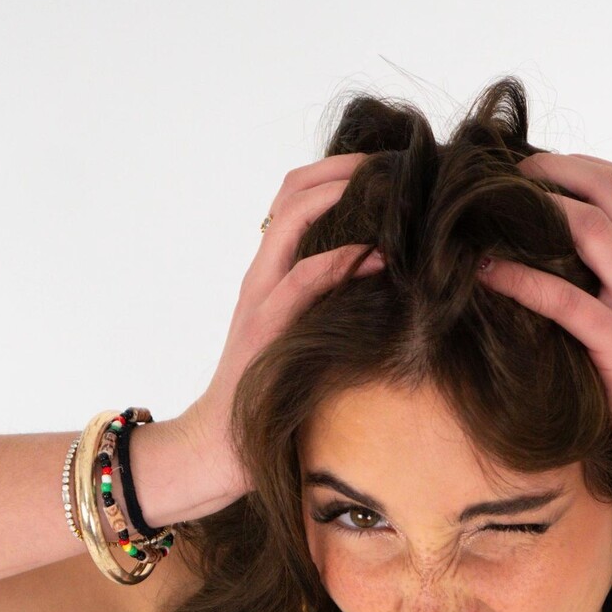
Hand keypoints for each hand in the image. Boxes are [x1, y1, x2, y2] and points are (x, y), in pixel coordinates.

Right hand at [177, 152, 383, 483]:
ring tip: (387, 188)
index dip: (337, 171)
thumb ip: (328, 306)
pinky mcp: (266, 330)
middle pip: (291, 192)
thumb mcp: (302, 339)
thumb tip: (386, 281)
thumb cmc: (269, 397)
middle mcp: (260, 276)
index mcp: (269, 273)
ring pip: (291, 221)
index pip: (295, 198)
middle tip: (393, 162)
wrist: (218, 448)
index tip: (385, 166)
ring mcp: (259, 299)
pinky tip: (375, 255)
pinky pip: (301, 282)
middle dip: (343, 168)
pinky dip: (338, 261)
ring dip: (340, 196)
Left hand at [477, 151, 611, 501]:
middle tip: (501, 176)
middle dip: (548, 170)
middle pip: (606, 188)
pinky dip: (521, 280)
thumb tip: (557, 273)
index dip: (573, 165)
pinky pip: (567, 300)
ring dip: (535, 210)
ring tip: (488, 210)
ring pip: (590, 229)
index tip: (529, 170)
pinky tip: (485, 273)